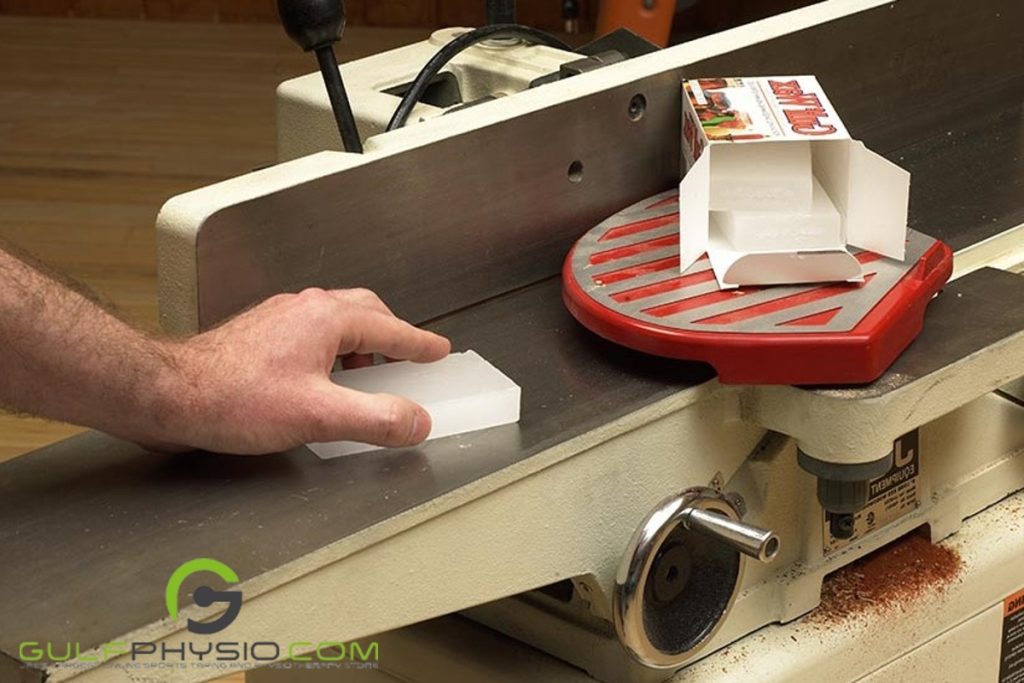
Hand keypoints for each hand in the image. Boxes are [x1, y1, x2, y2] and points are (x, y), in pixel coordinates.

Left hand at [155, 288, 449, 454]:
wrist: (169, 394)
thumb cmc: (231, 398)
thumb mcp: (318, 416)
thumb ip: (376, 419)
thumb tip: (415, 421)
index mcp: (326, 318)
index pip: (391, 329)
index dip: (420, 344)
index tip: (438, 351)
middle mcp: (304, 308)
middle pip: (366, 313)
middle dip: (392, 338)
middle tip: (407, 364)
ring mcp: (281, 317)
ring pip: (338, 321)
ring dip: (361, 346)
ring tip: (365, 380)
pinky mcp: (262, 334)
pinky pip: (313, 332)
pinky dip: (333, 351)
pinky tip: (323, 382)